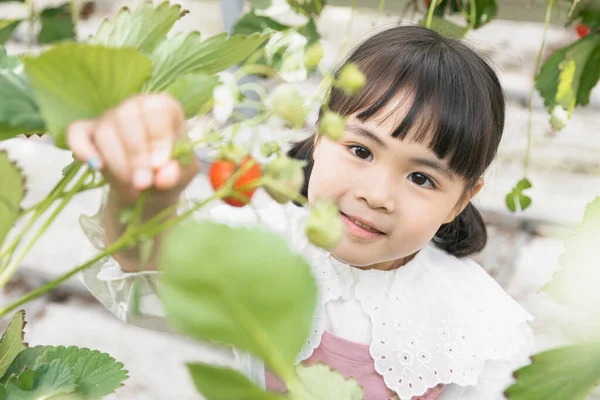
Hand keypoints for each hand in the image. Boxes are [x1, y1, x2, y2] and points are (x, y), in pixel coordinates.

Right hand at [66, 94, 198, 202]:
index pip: (157, 110)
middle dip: (135, 155)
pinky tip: (95, 167)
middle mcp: (135, 105)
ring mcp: (108, 117)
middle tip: (143, 183)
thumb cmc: (170, 172)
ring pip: (105, 131)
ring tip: (132, 187)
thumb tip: (163, 176)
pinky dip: (82, 149)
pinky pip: (76, 133)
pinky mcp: (87, 131)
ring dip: (117, 163)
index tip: (159, 165)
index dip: (158, 138)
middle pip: (127, 118)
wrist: (150, 185)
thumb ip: (177, 174)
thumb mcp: (183, 176)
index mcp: (165, 107)